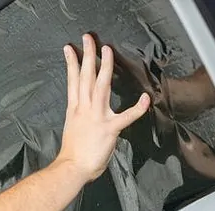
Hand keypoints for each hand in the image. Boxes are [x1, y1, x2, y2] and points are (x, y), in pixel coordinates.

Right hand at [57, 34, 150, 182]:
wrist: (71, 167)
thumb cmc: (72, 153)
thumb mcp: (72, 128)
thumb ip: (80, 117)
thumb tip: (86, 113)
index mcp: (74, 109)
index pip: (72, 81)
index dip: (71, 63)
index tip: (70, 49)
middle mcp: (84, 109)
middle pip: (85, 77)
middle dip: (87, 56)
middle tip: (88, 39)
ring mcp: (97, 117)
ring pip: (101, 86)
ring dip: (105, 66)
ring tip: (107, 50)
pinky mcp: (110, 129)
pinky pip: (126, 116)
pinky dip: (137, 108)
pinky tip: (145, 97)